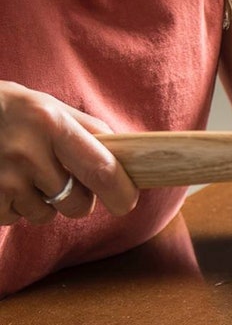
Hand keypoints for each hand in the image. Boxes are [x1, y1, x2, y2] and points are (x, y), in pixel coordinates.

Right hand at [0, 82, 138, 225]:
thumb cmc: (8, 109)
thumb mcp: (45, 105)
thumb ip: (84, 129)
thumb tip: (123, 156)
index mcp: (51, 123)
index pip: (101, 169)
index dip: (120, 192)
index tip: (126, 202)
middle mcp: (28, 153)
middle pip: (77, 203)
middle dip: (79, 202)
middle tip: (65, 182)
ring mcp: (4, 179)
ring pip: (45, 215)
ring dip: (41, 203)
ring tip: (22, 172)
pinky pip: (15, 218)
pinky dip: (13, 206)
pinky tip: (3, 180)